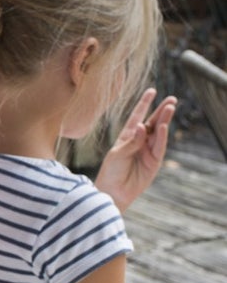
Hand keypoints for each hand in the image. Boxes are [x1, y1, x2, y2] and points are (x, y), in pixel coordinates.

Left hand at [95, 88, 176, 212]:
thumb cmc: (111, 172)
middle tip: (171, 99)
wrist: (113, 192)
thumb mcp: (118, 154)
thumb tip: (142, 127)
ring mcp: (148, 151)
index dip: (144, 104)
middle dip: (161, 111)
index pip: (137, 116)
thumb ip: (131, 141)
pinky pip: (159, 147)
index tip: (152, 90)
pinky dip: (162, 137)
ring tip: (170, 107)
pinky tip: (163, 126)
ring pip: (158, 133)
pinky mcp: (154, 162)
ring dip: (164, 120)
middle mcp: (139, 142)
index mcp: (127, 136)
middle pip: (152, 123)